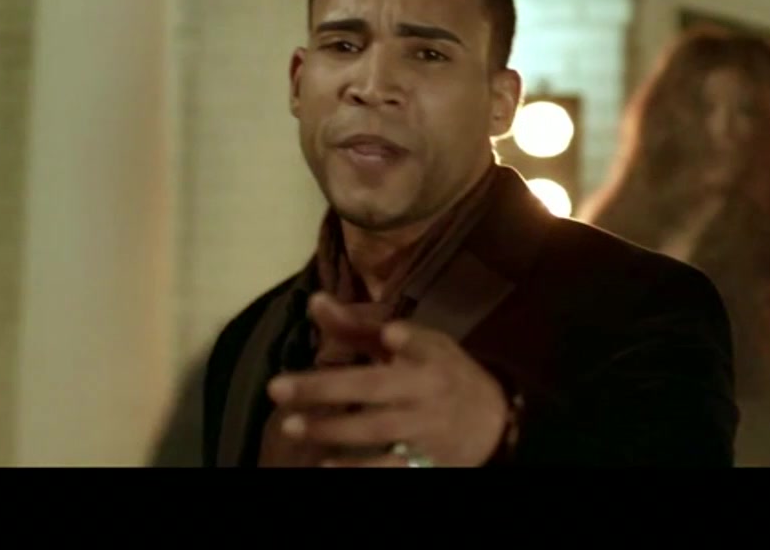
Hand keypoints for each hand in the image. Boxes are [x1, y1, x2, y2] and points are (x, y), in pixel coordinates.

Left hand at [266, 292, 509, 466]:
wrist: (494, 422)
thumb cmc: (442, 373)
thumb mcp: (416, 342)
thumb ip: (361, 326)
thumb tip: (314, 300)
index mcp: (430, 356)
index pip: (419, 343)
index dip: (408, 339)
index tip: (391, 334)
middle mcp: (428, 392)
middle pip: (376, 388)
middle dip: (326, 388)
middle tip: (276, 388)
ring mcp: (426, 430)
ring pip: (377, 430)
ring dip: (333, 430)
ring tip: (290, 426)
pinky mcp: (425, 462)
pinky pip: (388, 468)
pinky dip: (358, 469)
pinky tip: (325, 466)